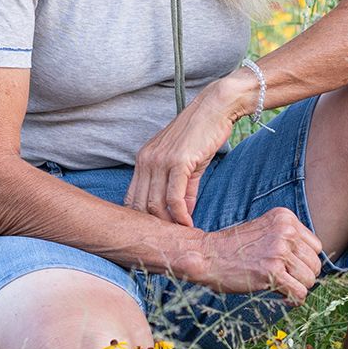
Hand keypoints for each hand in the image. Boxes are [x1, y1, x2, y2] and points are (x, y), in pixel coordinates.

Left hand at [126, 71, 253, 224]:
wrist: (215, 107)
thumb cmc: (201, 134)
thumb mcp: (185, 163)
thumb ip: (181, 188)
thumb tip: (183, 214)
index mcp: (143, 160)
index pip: (132, 198)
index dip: (141, 220)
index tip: (156, 234)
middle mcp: (146, 160)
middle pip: (141, 205)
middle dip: (154, 227)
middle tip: (170, 241)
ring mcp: (160, 161)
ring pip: (155, 204)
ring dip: (168, 224)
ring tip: (181, 235)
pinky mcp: (178, 162)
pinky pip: (174, 197)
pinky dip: (181, 215)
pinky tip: (189, 223)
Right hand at [186, 207, 321, 304]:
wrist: (207, 255)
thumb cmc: (234, 247)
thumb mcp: (265, 230)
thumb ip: (288, 239)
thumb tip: (313, 263)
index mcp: (285, 218)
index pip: (316, 246)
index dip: (304, 261)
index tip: (291, 268)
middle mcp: (285, 231)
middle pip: (315, 263)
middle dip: (303, 276)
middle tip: (286, 280)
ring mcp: (279, 250)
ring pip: (310, 279)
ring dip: (298, 288)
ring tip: (282, 287)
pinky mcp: (271, 271)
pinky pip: (299, 293)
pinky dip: (294, 300)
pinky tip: (282, 297)